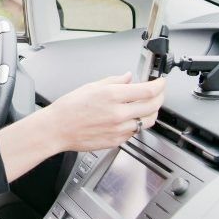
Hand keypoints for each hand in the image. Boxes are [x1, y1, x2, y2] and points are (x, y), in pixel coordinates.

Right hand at [44, 73, 165, 151]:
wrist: (57, 129)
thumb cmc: (69, 108)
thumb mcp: (92, 86)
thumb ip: (115, 81)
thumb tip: (129, 77)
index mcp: (113, 96)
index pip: (148, 91)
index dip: (160, 85)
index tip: (161, 82)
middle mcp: (118, 114)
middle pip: (153, 106)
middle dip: (160, 97)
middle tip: (159, 93)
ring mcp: (119, 129)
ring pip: (148, 121)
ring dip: (152, 112)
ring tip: (148, 106)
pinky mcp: (117, 141)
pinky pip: (135, 132)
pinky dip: (138, 124)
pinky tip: (132, 118)